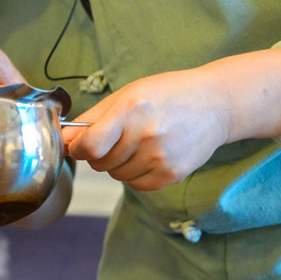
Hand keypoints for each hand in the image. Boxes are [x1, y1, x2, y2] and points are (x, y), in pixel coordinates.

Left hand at [61, 68, 230, 189]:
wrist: (216, 103)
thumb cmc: (166, 95)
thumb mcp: (128, 94)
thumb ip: (92, 118)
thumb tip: (64, 139)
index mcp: (131, 110)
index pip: (89, 146)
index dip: (77, 149)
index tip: (78, 146)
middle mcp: (146, 135)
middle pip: (100, 163)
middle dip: (100, 154)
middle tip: (117, 138)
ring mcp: (161, 157)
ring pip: (116, 175)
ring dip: (118, 164)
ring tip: (138, 143)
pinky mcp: (172, 174)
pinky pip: (136, 185)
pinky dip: (135, 174)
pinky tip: (149, 155)